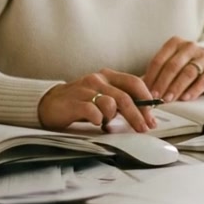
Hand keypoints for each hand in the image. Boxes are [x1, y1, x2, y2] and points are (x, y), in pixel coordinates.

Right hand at [38, 69, 159, 132]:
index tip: (152, 115)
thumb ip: (122, 98)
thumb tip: (148, 107)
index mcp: (108, 76)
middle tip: (144, 128)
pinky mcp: (74, 102)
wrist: (51, 103)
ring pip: (110, 104)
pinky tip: (96, 122)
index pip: (134, 82)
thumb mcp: (104, 95)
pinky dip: (98, 119)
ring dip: (113, 117)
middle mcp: (98, 79)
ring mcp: (85, 89)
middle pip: (125, 97)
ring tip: (107, 122)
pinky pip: (92, 111)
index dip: (147, 98)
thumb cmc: (81, 101)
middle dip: (138, 115)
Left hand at [142, 38, 203, 101]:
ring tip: (169, 99)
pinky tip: (186, 98)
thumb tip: (139, 91)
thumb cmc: (185, 67)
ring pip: (187, 73)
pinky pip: (203, 80)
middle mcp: (189, 47)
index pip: (159, 60)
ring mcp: (203, 57)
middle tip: (156, 97)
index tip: (147, 91)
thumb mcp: (171, 66)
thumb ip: (157, 75)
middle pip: (173, 66)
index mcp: (175, 44)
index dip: (152, 77)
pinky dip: (193, 90)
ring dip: (176, 88)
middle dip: (163, 83)